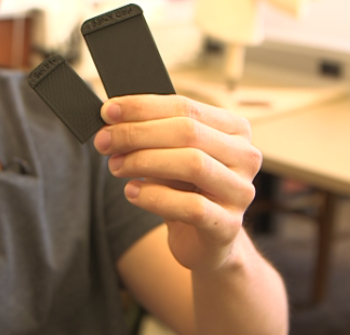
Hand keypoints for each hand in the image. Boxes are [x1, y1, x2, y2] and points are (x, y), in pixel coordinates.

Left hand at [94, 94, 261, 272]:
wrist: (205, 242)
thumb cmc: (186, 190)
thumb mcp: (169, 156)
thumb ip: (150, 134)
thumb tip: (112, 119)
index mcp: (233, 129)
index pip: (185, 107)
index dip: (142, 107)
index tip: (107, 112)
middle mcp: (245, 156)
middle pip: (188, 132)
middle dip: (138, 134)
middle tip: (104, 141)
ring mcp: (241, 191)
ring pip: (193, 164)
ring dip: (144, 162)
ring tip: (116, 166)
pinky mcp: (229, 226)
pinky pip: (191, 207)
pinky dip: (155, 197)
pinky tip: (132, 192)